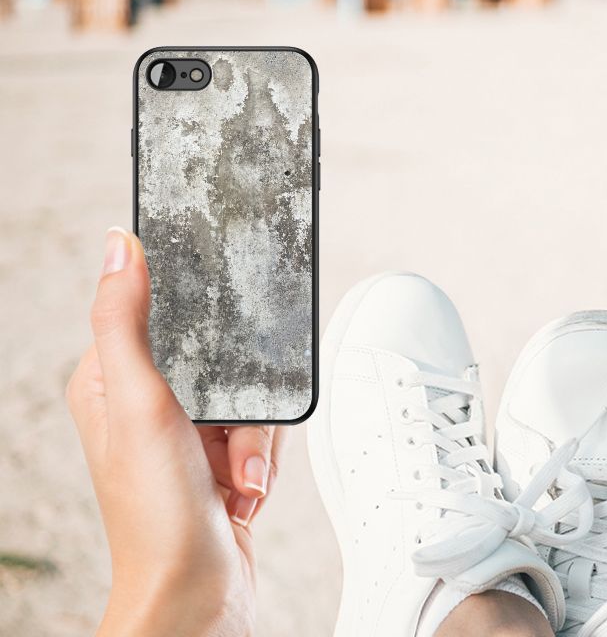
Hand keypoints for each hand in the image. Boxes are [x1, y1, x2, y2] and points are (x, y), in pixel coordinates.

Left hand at [66, 228, 285, 635]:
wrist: (196, 594)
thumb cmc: (156, 515)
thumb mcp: (139, 403)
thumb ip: (125, 320)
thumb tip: (119, 245)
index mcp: (110, 381)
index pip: (158, 314)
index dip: (198, 324)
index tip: (219, 342)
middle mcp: (146, 404)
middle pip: (220, 357)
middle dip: (240, 403)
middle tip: (227, 441)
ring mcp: (185, 434)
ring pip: (248, 395)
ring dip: (254, 440)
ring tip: (237, 476)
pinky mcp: (218, 459)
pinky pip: (261, 431)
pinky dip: (262, 460)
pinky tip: (244, 489)